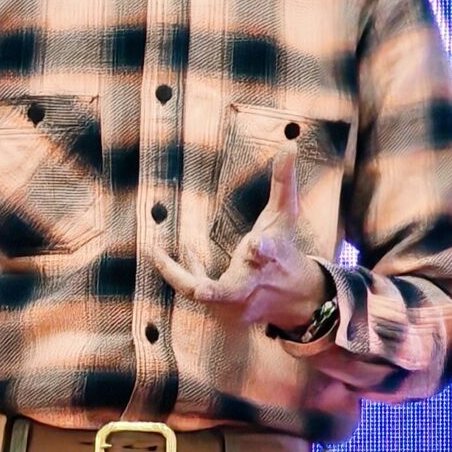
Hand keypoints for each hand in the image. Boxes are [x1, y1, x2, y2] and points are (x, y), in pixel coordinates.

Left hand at [153, 151, 329, 332]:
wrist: (295, 299)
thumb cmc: (284, 249)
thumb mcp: (286, 215)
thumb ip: (284, 181)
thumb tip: (290, 143)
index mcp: (272, 257)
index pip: (270, 252)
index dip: (264, 249)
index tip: (257, 244)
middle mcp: (253, 283)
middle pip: (235, 291)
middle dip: (218, 293)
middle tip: (202, 292)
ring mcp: (236, 300)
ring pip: (206, 296)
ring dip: (181, 277)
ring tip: (156, 252)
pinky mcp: (222, 308)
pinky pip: (194, 291)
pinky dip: (178, 273)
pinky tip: (161, 254)